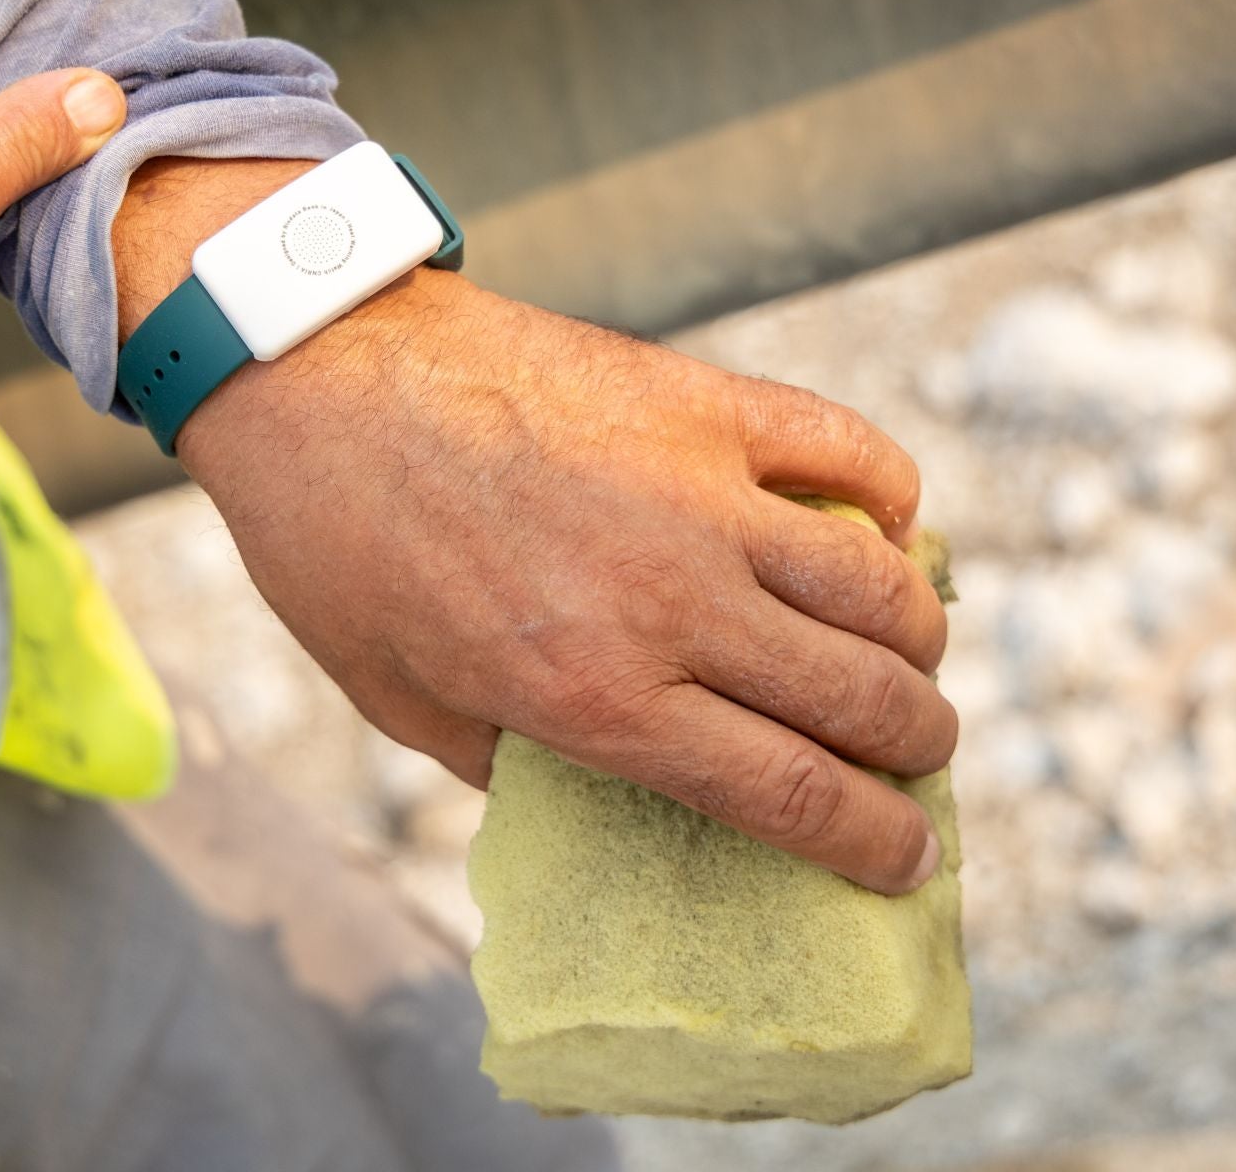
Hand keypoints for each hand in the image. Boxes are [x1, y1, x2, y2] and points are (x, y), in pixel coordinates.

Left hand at [115, 161, 953, 894]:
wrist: (314, 373)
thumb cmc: (334, 544)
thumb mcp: (395, 696)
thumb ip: (505, 760)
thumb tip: (590, 791)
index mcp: (595, 697)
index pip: (793, 794)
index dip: (873, 845)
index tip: (906, 862)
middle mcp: (672, 603)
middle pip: (867, 701)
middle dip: (920, 751)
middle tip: (916, 757)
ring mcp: (701, 492)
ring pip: (884, 588)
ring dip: (921, 642)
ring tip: (906, 659)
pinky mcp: (704, 401)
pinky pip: (853, 452)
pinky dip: (893, 500)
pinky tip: (880, 528)